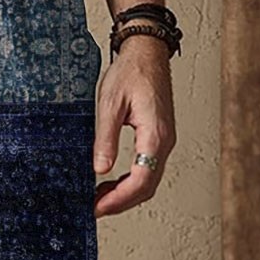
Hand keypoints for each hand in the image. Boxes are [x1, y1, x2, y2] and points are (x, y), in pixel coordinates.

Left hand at [92, 35, 176, 216]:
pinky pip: (147, 168)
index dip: (118, 199)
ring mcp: (164, 140)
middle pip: (146, 187)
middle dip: (120, 203)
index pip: (140, 180)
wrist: (147, 51)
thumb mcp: (109, 104)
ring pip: (148, 181)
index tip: (97, 208)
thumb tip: (100, 170)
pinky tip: (110, 182)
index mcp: (155, 134)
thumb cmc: (130, 71)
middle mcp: (164, 141)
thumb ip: (105, 139)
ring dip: (125, 194)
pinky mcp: (158, 137)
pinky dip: (129, 182)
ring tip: (99, 198)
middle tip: (94, 209)